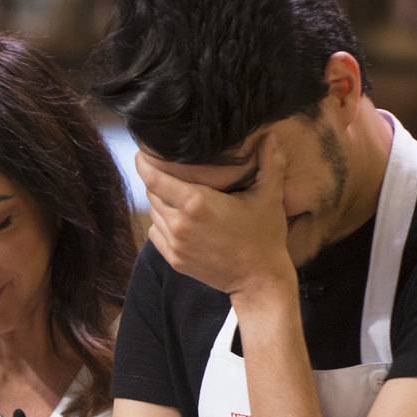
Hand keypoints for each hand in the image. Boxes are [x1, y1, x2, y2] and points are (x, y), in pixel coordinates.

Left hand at [136, 146, 296, 303]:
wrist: (259, 281)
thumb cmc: (264, 236)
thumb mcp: (269, 196)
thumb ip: (270, 162)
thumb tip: (272, 135)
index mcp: (196, 203)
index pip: (154, 177)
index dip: (144, 163)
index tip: (144, 152)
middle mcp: (179, 223)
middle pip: (152, 193)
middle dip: (157, 181)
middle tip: (168, 171)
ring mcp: (174, 244)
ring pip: (153, 213)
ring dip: (160, 202)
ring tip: (175, 194)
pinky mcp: (174, 260)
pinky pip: (155, 233)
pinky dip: (161, 223)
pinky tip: (178, 218)